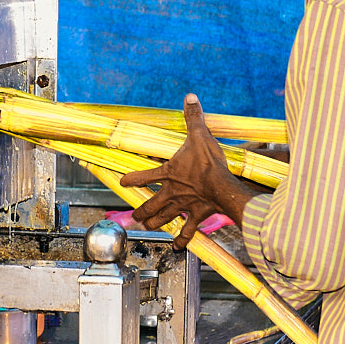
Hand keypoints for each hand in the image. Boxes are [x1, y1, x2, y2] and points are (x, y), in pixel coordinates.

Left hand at [121, 95, 253, 248]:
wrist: (222, 186)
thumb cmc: (208, 163)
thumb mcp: (200, 135)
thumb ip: (193, 117)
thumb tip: (190, 97)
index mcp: (169, 173)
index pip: (144, 176)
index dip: (132, 179)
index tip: (122, 181)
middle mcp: (171, 192)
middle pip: (151, 204)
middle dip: (141, 210)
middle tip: (135, 216)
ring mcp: (182, 206)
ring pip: (163, 218)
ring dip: (154, 223)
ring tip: (147, 227)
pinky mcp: (196, 216)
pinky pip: (188, 231)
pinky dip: (182, 240)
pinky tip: (176, 246)